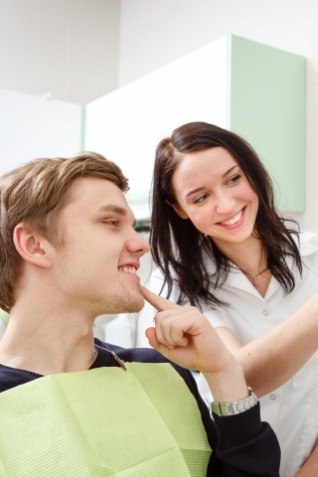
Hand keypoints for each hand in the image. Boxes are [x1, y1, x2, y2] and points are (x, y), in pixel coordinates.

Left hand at [141, 286, 248, 401]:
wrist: (211, 364)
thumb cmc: (193, 356)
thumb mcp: (169, 351)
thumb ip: (157, 341)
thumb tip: (148, 329)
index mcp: (178, 317)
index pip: (161, 303)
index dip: (150, 295)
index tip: (139, 286)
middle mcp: (184, 311)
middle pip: (158, 317)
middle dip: (162, 336)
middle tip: (177, 344)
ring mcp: (191, 313)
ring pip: (165, 322)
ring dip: (170, 339)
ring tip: (183, 343)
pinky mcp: (197, 318)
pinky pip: (175, 326)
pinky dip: (177, 338)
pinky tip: (187, 341)